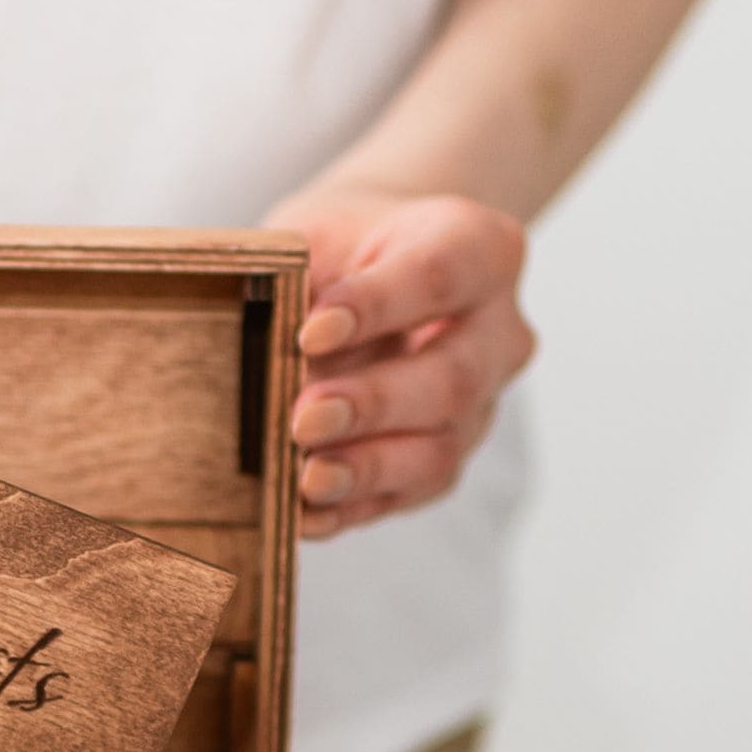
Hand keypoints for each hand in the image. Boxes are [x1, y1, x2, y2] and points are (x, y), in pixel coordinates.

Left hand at [265, 187, 534, 537]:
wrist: (367, 282)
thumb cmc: (342, 253)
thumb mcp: (318, 236)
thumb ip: (295, 274)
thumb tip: (254, 341)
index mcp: (479, 250)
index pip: (439, 274)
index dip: (378, 306)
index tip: (311, 332)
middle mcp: (496, 334)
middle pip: (451, 378)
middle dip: (373, 404)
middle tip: (303, 418)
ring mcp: (477, 408)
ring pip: (437, 451)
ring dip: (365, 468)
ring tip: (305, 478)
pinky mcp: (440, 463)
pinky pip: (402, 497)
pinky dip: (347, 509)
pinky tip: (301, 515)